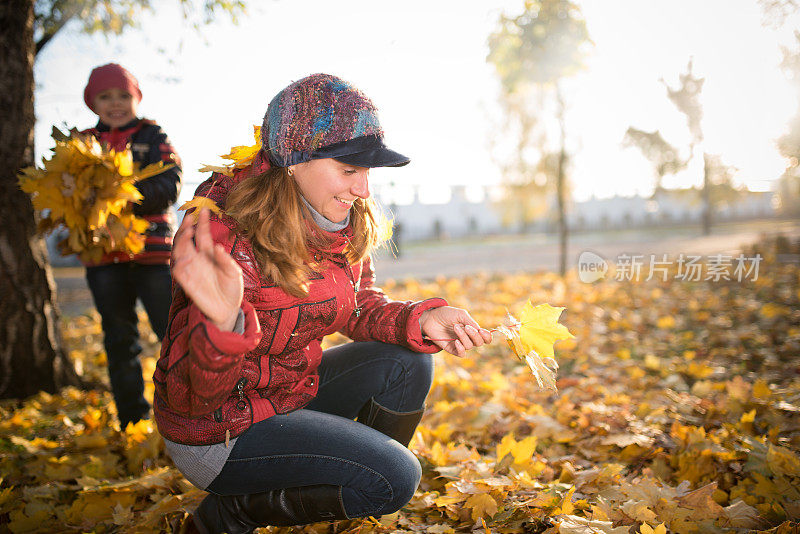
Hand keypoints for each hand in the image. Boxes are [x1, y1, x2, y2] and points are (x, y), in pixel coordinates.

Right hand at [171, 208, 242, 330]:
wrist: (228, 310)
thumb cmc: (232, 289)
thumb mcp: (234, 273)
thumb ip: (226, 261)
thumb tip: (218, 248)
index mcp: (210, 254)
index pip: (203, 234)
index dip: (202, 222)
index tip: (203, 209)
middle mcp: (198, 259)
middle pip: (186, 238)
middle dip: (186, 227)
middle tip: (190, 218)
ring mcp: (191, 269)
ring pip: (178, 250)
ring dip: (181, 240)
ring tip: (187, 231)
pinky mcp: (186, 282)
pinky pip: (177, 270)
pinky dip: (178, 262)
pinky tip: (185, 257)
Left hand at [419, 306, 492, 356]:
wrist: (430, 317)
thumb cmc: (446, 314)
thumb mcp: (461, 314)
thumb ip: (471, 322)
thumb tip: (479, 331)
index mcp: (472, 329)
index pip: (485, 338)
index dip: (487, 336)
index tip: (481, 330)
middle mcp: (467, 337)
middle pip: (479, 343)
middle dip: (475, 335)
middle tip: (466, 327)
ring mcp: (460, 343)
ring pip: (469, 346)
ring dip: (463, 336)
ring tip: (454, 327)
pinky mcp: (451, 349)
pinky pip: (461, 354)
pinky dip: (461, 348)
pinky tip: (456, 341)